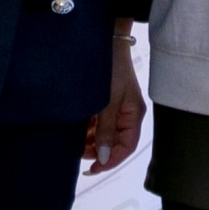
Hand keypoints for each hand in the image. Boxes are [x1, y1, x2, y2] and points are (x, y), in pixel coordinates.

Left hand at [83, 36, 144, 173]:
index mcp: (133, 116)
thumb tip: (103, 158)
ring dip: (90, 140)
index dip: (111, 160)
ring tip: (75, 142)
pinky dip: (88, 128)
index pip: (126, 147)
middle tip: (78, 154)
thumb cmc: (110, 70)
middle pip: (114, 143)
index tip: (93, 168)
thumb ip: (105, 130)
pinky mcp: (105, 102)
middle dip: (97, 151)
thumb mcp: (107, 102)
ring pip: (103, 134)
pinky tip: (76, 130)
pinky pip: (97, 122)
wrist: (105, 41)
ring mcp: (115, 108)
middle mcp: (126, 115)